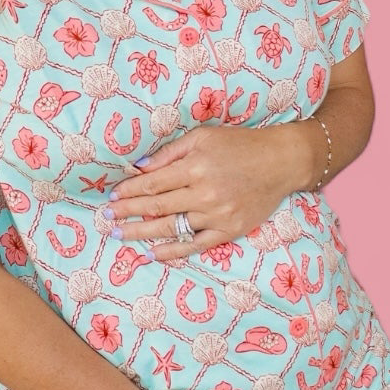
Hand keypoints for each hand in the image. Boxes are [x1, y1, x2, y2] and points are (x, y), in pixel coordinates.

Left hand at [99, 123, 311, 261]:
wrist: (281, 162)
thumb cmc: (240, 145)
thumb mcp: (204, 136)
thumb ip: (171, 152)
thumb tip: (140, 166)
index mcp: (196, 167)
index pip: (153, 183)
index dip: (130, 191)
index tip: (113, 196)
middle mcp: (204, 193)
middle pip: (157, 207)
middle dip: (128, 213)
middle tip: (107, 218)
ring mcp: (217, 215)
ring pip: (172, 228)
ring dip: (142, 233)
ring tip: (120, 235)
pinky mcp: (229, 231)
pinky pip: (195, 245)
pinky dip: (172, 251)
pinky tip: (153, 253)